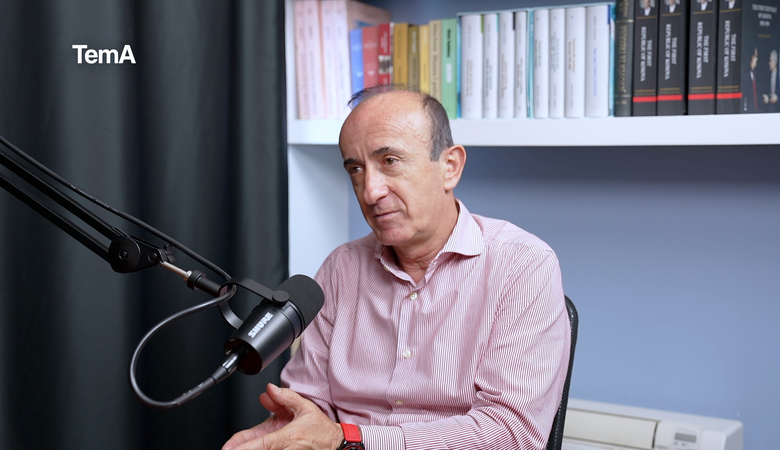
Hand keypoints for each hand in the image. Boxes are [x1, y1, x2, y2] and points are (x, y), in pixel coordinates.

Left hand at [222, 383, 343, 449]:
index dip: (244, 447)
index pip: (262, 443)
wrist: (334, 444)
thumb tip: (269, 390)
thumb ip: (286, 397)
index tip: (228, 449)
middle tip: (226, 449)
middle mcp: (286, 449)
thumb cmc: (319, 428)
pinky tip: (249, 447)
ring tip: (233, 448)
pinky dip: (260, 449)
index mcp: (288, 436)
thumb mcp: (304, 407)